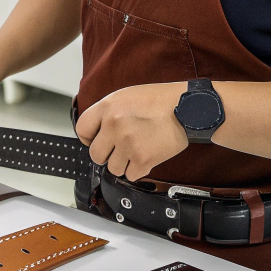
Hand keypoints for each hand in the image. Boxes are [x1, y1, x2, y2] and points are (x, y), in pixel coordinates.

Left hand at [74, 81, 188, 180]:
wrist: (188, 108)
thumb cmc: (159, 100)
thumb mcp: (126, 96)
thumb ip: (107, 112)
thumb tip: (95, 131)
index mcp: (107, 107)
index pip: (81, 130)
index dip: (88, 138)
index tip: (95, 140)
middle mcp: (114, 125)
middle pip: (95, 154)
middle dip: (106, 154)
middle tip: (118, 149)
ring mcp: (128, 144)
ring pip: (113, 168)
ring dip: (123, 163)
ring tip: (136, 151)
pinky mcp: (143, 159)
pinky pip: (131, 175)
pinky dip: (138, 170)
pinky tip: (146, 157)